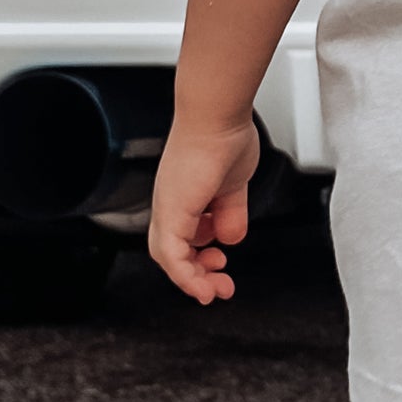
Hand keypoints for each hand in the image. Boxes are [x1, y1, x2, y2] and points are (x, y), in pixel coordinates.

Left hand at [148, 115, 262, 303]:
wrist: (218, 115)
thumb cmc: (226, 136)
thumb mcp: (234, 186)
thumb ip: (230, 213)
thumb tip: (230, 236)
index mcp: (183, 195)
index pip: (181, 237)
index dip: (200, 257)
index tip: (221, 265)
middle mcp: (170, 202)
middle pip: (171, 252)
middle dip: (198, 274)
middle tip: (220, 285)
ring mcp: (169, 205)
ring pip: (167, 256)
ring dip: (193, 279)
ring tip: (216, 287)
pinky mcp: (173, 210)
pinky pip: (170, 254)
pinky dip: (185, 275)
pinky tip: (202, 285)